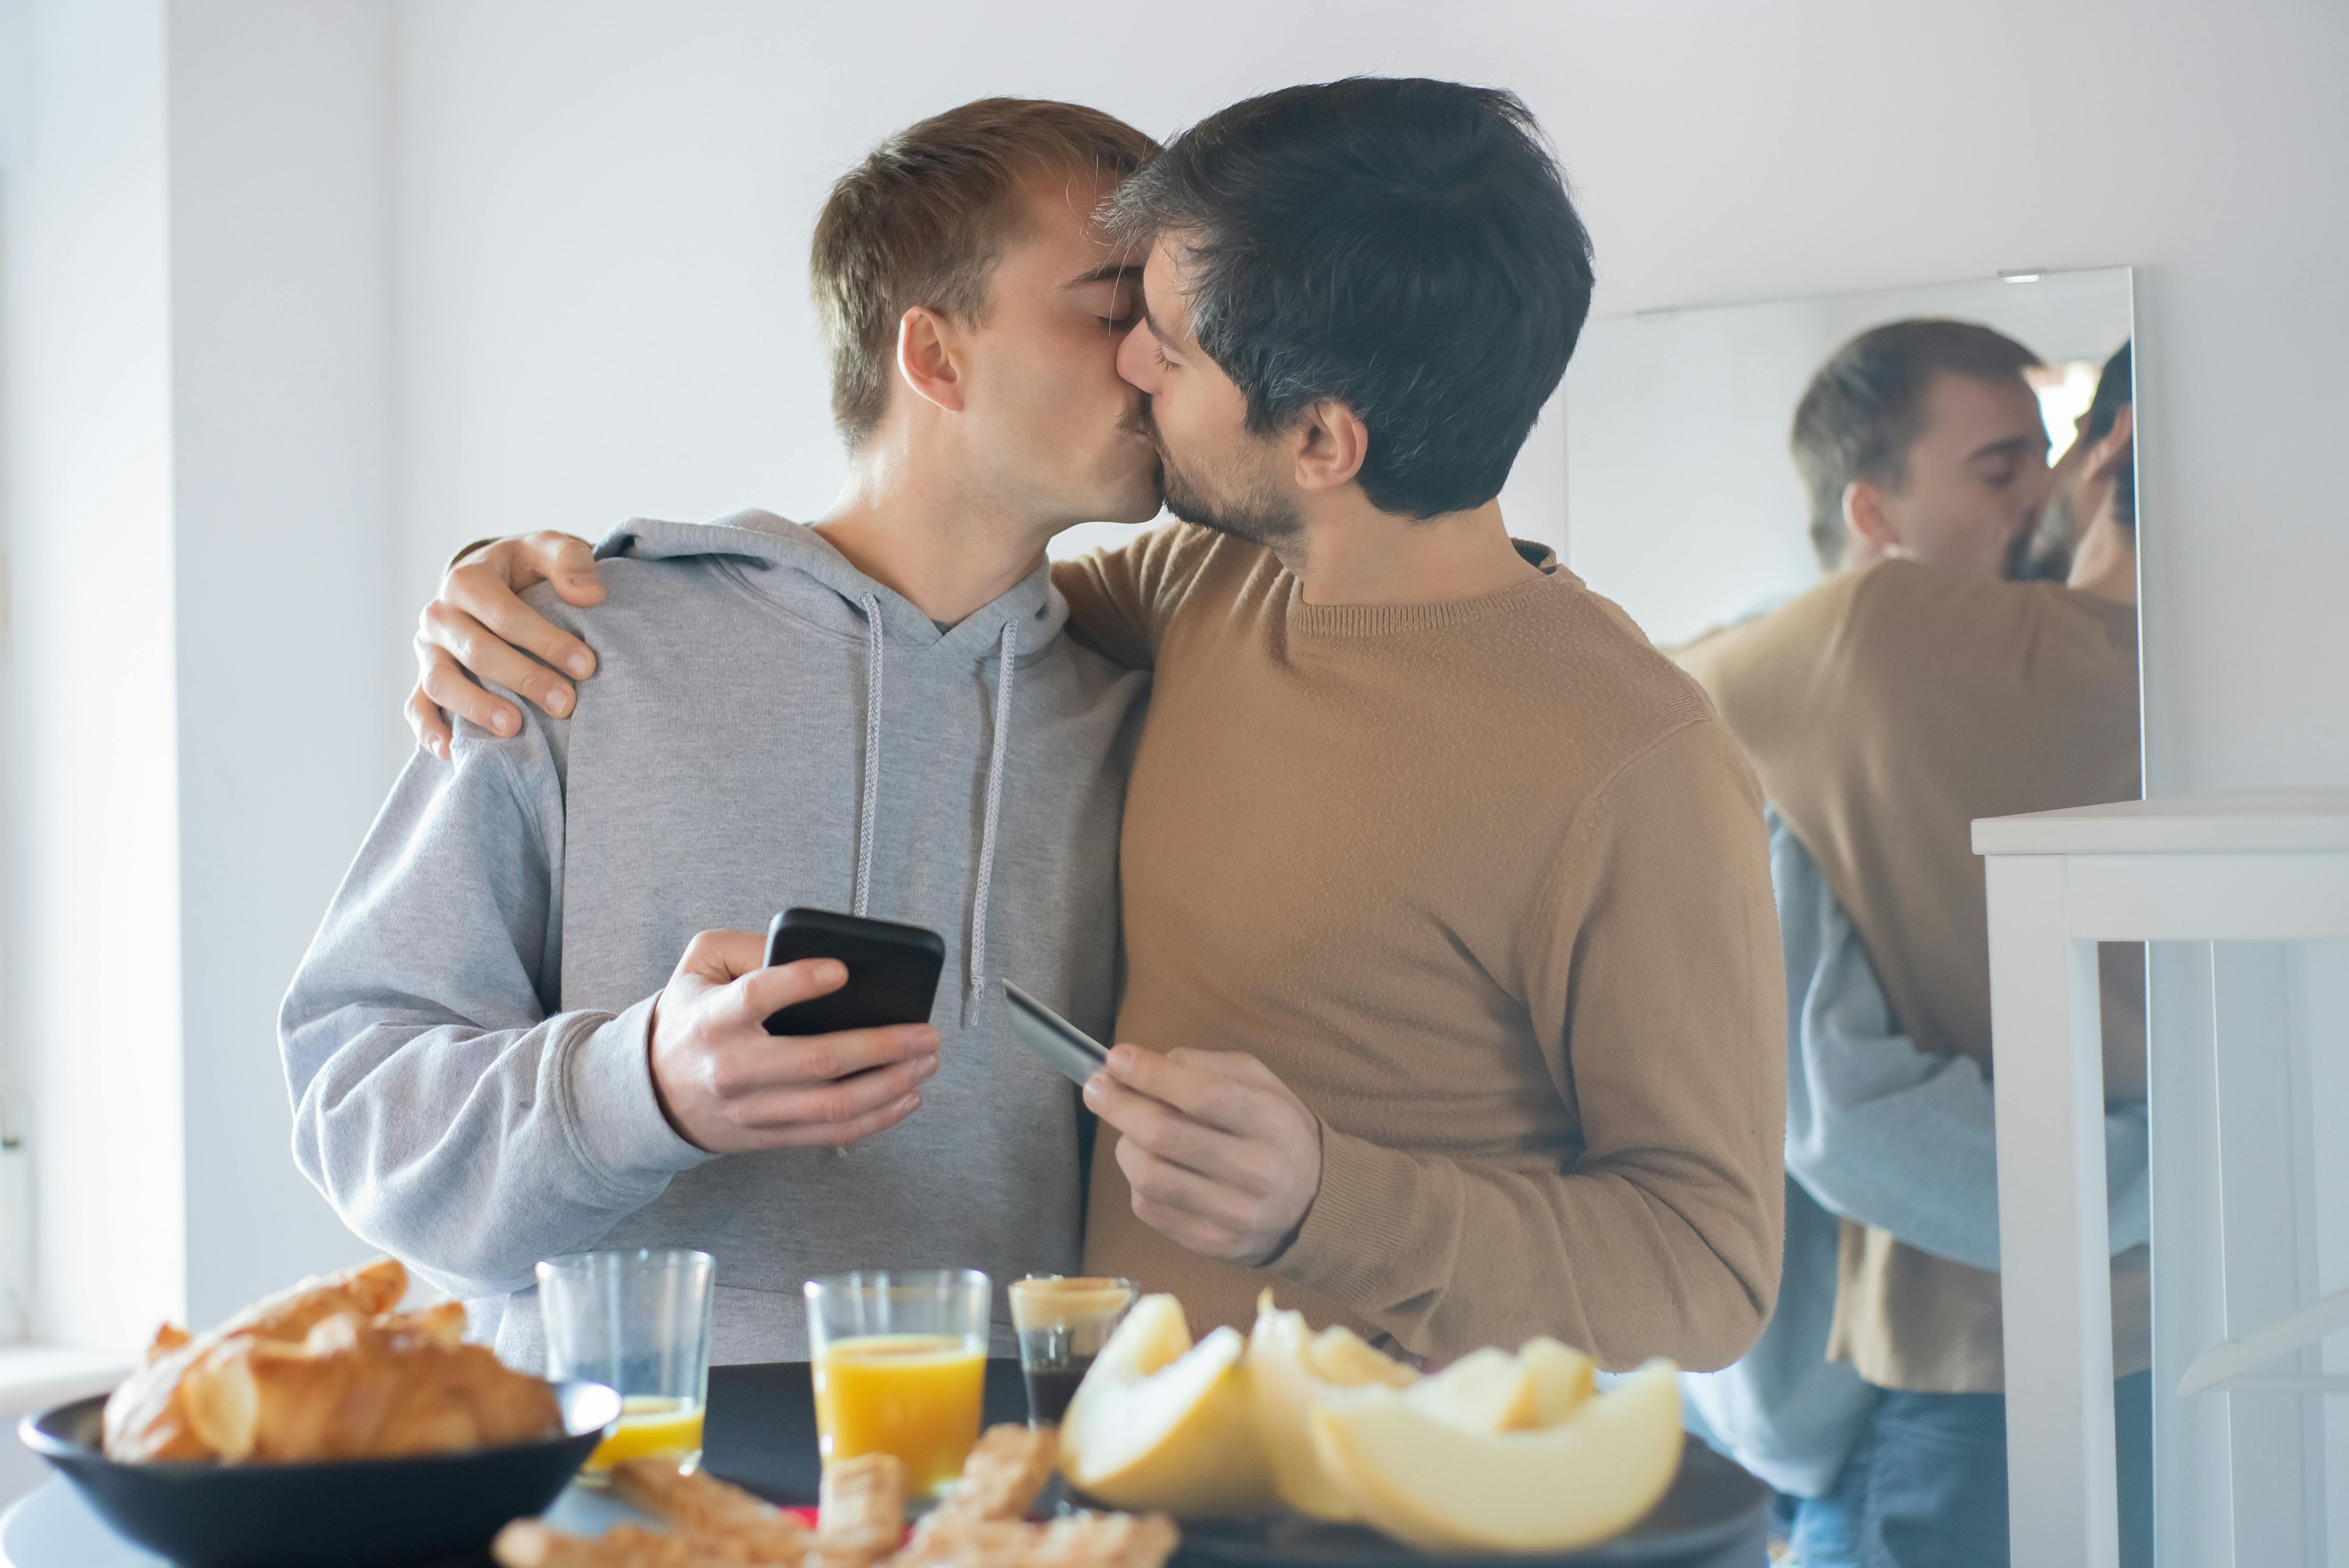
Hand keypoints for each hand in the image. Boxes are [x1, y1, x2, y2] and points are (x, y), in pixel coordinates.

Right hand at [408, 532, 608, 758]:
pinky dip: (428, 731)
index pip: (505, 615)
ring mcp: (427, 651)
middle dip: (523, 679)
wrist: (489, 579)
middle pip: (477, 652)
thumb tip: (590, 595)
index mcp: (467, 580)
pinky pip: (417, 707)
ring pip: (441, 682)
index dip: (545, 641)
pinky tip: (452, 751)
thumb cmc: (524, 568)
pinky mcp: (423, 678)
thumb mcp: (547, 548)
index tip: (586, 665)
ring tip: (514, 727)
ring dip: (476, 708)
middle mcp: (439, 616)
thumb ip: (570, 561)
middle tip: (565, 703)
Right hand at [648, 931, 939, 1153]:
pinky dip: (877, 1119)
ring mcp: (752, 1110)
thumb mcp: (700, 964)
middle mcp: (733, 1068)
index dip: (800, 982)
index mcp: (713, 1018)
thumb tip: (808, 945)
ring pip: (833, 1105)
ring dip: (891, 1084)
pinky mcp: (767, 1136)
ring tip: (926, 1060)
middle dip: (883, 1046)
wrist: (651, 1091)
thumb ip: (747, 944)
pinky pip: (830, 1134)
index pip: (756, 997)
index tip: (843, 968)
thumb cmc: (691, 1016)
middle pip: (816, 1060)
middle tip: (925, 1031)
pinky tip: (908, 1095)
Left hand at [1083, 1045, 1322, 1265]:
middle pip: (1165, 1136)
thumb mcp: (1262, 1084)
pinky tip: (1151, 1164)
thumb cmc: (1277, 1132)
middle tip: (1096, 1087)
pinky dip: (1138, 1179)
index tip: (1117, 1058)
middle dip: (1120, 1106)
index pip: (1203, 1095)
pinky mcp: (1209, 1242)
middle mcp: (1254, 1171)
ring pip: (1149, 1175)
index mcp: (1271, 1122)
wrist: (1314, 1204)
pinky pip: (1149, 1207)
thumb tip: (1149, 1064)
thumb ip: (1209, 1066)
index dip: (1152, 1075)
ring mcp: (1231, 1213)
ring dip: (1125, 1144)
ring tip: (1130, 1128)